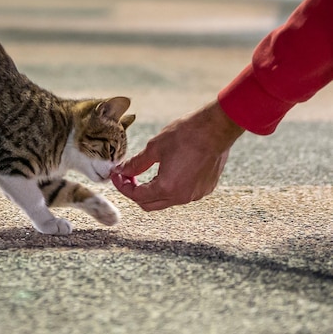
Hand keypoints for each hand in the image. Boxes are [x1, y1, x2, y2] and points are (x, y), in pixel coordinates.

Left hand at [111, 100, 244, 210]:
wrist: (216, 129)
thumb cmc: (185, 135)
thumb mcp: (154, 148)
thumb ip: (136, 163)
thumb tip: (122, 170)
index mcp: (167, 188)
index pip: (137, 196)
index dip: (123, 186)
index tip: (117, 175)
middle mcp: (182, 197)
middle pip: (150, 204)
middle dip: (135, 191)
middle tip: (127, 175)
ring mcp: (196, 194)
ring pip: (167, 200)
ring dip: (153, 189)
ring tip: (146, 171)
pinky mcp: (205, 188)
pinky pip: (183, 193)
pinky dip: (170, 186)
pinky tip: (168, 169)